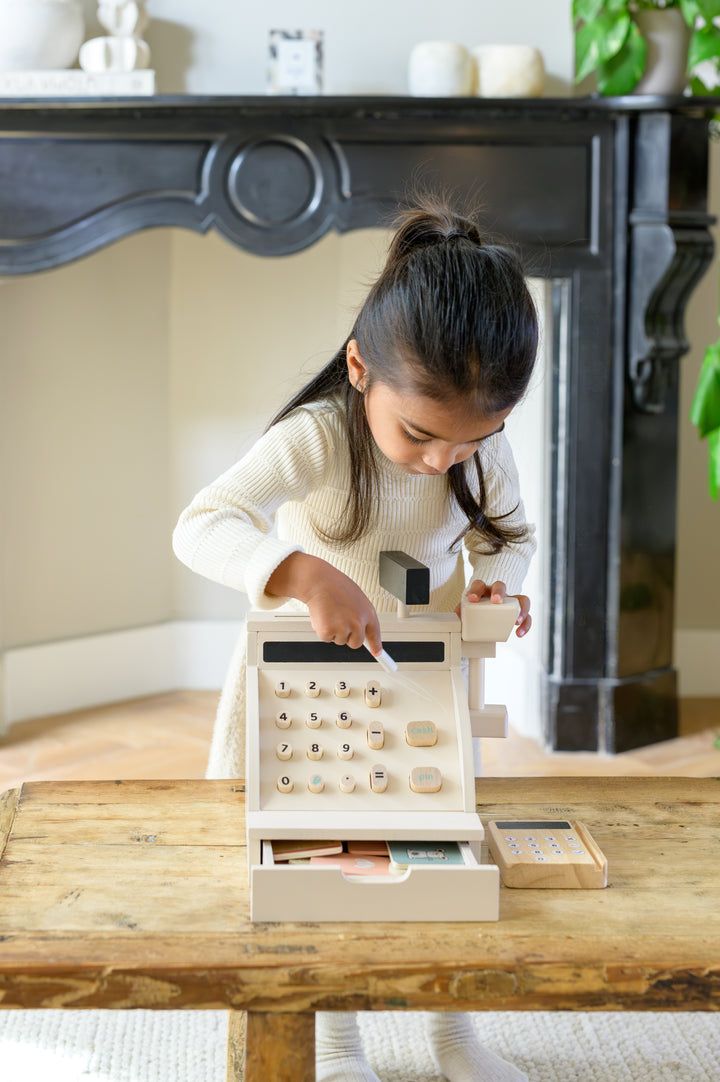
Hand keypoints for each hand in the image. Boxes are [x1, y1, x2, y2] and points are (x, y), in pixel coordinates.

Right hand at [266, 553, 382, 654]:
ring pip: (340, 640)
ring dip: (334, 630)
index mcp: (368, 613)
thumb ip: (361, 615)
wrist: (319, 581)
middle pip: (356, 643)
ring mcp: (344, 628)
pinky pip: (327, 638)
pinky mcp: (329, 631)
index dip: (376, 645)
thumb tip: (361, 629)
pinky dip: (322, 630)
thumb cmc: (335, 586)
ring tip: (331, 612)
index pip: (375, 634)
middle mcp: (358, 623)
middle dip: (348, 636)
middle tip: (340, 620)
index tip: (378, 653)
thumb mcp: (356, 599)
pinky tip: (323, 616)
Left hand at [459, 579, 531, 637]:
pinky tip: (519, 633)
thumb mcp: (466, 611)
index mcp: (482, 591)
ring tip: (516, 620)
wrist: (485, 614)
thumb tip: (456, 623)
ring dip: (521, 608)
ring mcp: (510, 601)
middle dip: (499, 592)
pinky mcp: (519, 611)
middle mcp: (497, 593)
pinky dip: (526, 624)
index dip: (476, 589)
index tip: (472, 599)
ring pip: (521, 598)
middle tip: (496, 601)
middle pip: (501, 585)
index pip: (479, 584)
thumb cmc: (476, 610)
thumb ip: (461, 615)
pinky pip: (527, 615)